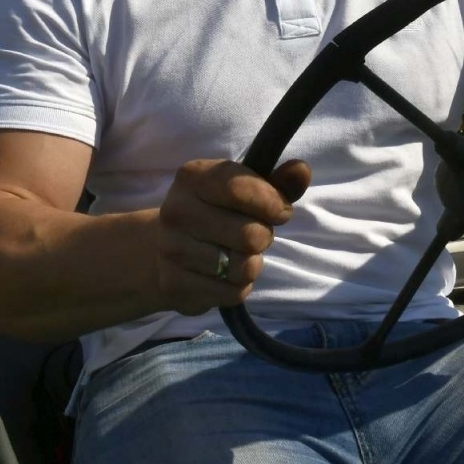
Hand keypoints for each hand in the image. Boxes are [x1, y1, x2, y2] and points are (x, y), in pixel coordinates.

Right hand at [154, 158, 310, 316]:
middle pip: (251, 235)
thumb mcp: (243, 190)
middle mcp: (176, 210)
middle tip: (252, 235)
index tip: (280, 210)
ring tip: (237, 255)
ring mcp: (171, 249)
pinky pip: (233, 293)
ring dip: (252, 264)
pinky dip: (238, 287)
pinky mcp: (174, 285)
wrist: (162, 247)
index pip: (240, 188)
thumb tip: (301, 170)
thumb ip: (277, 182)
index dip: (272, 203)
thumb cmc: (215, 211)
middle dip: (264, 237)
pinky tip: (222, 276)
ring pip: (244, 268)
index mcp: (193, 176)